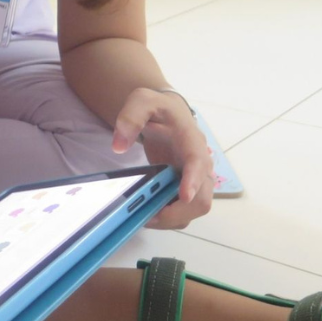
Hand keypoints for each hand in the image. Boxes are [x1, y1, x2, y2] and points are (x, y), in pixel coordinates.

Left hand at [111, 87, 213, 229]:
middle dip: (179, 211)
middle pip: (203, 196)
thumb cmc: (158, 108)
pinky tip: (148, 213)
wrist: (166, 115)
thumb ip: (130, 117)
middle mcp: (201, 163)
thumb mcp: (142, 101)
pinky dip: (169, 218)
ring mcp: (196, 178)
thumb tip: (118, 146)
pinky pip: (184, 211)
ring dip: (172, 219)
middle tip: (149, 216)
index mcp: (192, 140)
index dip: (194, 180)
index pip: (198, 162)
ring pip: (194, 209)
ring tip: (144, 217)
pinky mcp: (187, 188)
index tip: (185, 195)